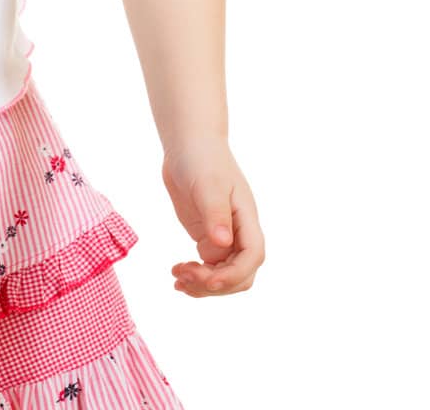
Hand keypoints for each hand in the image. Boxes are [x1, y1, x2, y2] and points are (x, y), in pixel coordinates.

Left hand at [161, 136, 264, 296]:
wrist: (188, 143)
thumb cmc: (201, 157)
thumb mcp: (207, 183)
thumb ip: (215, 213)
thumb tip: (223, 243)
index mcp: (246, 217)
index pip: (252, 256)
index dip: (234, 274)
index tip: (209, 280)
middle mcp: (239, 231)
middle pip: (240, 274)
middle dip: (215, 283)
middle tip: (183, 276)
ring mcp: (224, 235)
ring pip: (224, 275)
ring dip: (203, 285)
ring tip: (177, 278)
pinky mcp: (208, 236)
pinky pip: (209, 267)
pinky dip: (196, 276)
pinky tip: (177, 273)